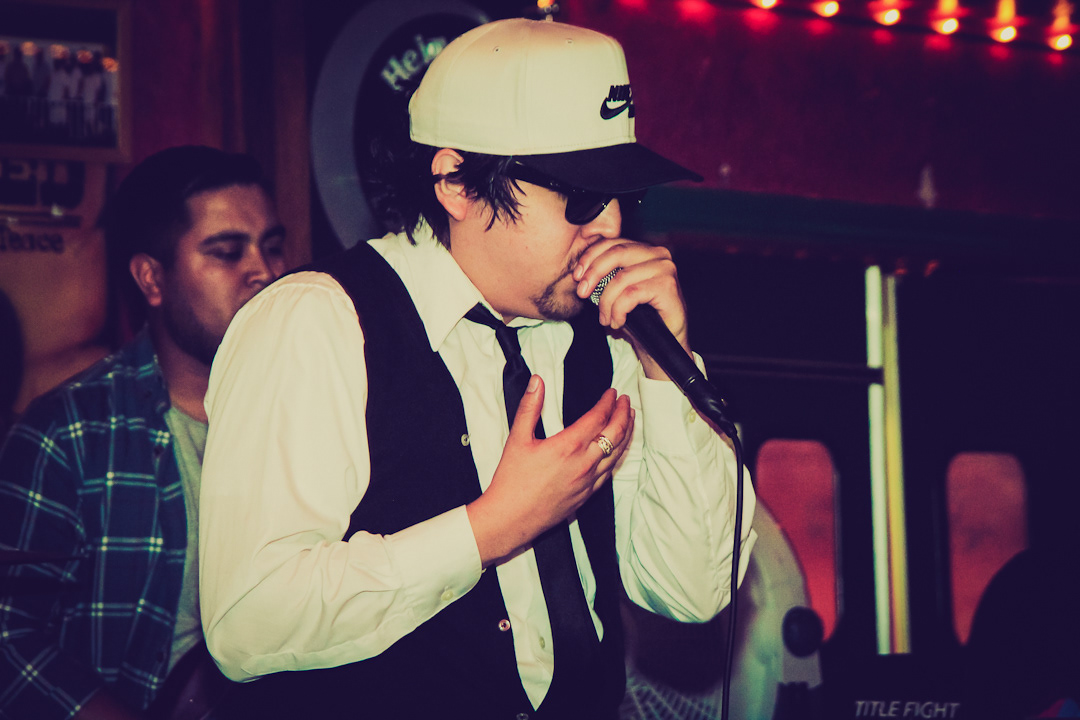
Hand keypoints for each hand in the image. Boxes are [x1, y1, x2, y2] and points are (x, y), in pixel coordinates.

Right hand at [467, 375, 632, 565]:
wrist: (511, 518)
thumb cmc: (511, 481)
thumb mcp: (517, 439)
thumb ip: (529, 407)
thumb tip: (537, 382)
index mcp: (568, 446)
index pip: (598, 418)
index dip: (608, 402)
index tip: (612, 393)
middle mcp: (584, 463)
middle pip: (615, 434)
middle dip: (624, 414)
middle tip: (626, 401)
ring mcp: (588, 481)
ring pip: (618, 454)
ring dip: (626, 434)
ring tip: (629, 420)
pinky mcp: (587, 495)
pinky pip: (610, 472)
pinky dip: (618, 456)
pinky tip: (618, 450)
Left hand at [572, 238, 692, 379]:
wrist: (664, 342)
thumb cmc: (641, 317)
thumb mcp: (618, 292)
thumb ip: (605, 276)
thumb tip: (579, 272)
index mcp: (644, 250)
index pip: (612, 243)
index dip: (590, 257)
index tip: (577, 277)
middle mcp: (658, 254)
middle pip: (616, 253)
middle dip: (593, 273)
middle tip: (582, 293)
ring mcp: (665, 269)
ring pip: (622, 278)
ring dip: (606, 302)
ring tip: (605, 318)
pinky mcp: (668, 286)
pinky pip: (631, 294)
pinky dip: (619, 310)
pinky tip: (617, 322)